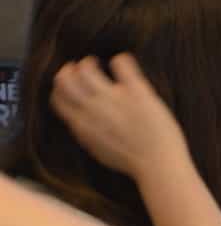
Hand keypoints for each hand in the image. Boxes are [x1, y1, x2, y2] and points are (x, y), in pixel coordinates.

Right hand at [49, 54, 189, 183]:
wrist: (158, 164)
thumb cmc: (130, 161)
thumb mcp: (97, 150)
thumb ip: (85, 132)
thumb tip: (77, 121)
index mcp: (80, 124)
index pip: (57, 98)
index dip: (61, 88)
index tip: (69, 83)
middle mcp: (92, 108)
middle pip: (65, 79)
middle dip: (70, 70)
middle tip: (80, 67)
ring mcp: (113, 97)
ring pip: (87, 68)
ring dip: (89, 62)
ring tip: (98, 63)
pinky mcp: (136, 91)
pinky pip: (122, 64)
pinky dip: (121, 60)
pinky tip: (124, 63)